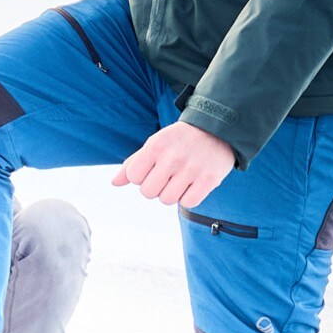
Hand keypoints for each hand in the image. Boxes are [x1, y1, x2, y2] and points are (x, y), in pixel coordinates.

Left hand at [113, 121, 235, 207]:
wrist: (218, 129)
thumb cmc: (180, 140)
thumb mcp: (155, 144)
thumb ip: (133, 163)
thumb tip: (114, 182)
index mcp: (156, 146)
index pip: (133, 177)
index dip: (141, 177)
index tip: (153, 169)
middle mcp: (173, 157)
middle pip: (148, 192)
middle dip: (156, 187)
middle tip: (168, 175)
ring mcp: (192, 168)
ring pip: (167, 200)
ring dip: (172, 194)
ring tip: (181, 179)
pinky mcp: (209, 179)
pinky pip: (189, 203)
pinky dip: (189, 198)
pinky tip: (193, 184)